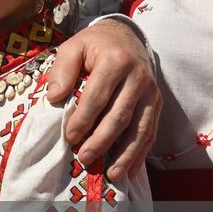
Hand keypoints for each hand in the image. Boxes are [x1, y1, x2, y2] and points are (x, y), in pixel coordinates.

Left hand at [47, 18, 161, 179]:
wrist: (126, 36)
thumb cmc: (94, 45)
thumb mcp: (73, 47)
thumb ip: (62, 70)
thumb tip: (55, 98)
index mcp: (116, 61)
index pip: (98, 95)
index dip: (84, 119)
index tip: (70, 137)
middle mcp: (138, 77)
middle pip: (120, 115)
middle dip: (102, 141)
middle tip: (84, 159)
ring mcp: (152, 92)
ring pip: (140, 128)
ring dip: (126, 155)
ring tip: (112, 175)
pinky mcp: (157, 103)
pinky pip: (150, 131)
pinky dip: (140, 153)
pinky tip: (130, 170)